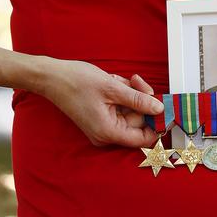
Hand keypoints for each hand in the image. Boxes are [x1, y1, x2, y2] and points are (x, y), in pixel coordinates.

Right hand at [45, 59, 162, 147]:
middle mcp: (106, 134)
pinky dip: (122, 95)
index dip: (157, 123)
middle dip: (141, 100)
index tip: (164, 107)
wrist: (52, 77)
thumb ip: (138, 100)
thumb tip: (158, 109)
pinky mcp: (101, 118)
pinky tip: (114, 83)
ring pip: (131, 113)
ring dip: (131, 94)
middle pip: (138, 122)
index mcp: (108, 132)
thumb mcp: (112, 88)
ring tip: (120, 80)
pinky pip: (121, 109)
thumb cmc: (76, 82)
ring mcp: (103, 127)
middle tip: (136, 82)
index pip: (144, 139)